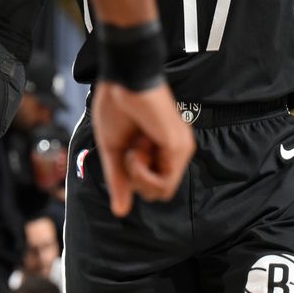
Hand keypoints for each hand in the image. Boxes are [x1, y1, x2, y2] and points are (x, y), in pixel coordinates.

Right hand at [92, 80, 194, 216]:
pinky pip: (164, 183)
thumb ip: (119, 180)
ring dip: (139, 175)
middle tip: (130, 151)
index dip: (133, 179)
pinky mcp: (179, 146)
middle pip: (158, 192)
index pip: (152, 186)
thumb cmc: (117, 107)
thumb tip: (120, 211)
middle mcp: (174, 150)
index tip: (125, 154)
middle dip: (136, 179)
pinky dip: (143, 173)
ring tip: (134, 148)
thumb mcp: (114, 150)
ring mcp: (180, 149)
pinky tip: (137, 150)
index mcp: (160, 149)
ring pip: (162, 191)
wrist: (124, 80)